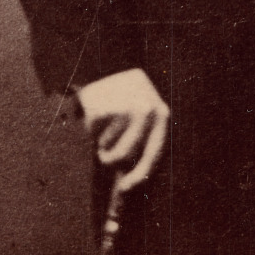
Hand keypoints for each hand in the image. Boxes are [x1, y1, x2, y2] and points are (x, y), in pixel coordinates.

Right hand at [75, 68, 169, 190]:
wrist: (109, 65)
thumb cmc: (129, 104)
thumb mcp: (146, 120)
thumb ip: (144, 147)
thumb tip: (129, 189)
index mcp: (162, 118)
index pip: (154, 154)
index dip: (141, 176)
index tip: (127, 189)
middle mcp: (146, 112)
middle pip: (126, 157)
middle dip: (114, 166)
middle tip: (108, 168)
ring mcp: (124, 109)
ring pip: (107, 150)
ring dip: (102, 147)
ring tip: (106, 128)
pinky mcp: (103, 107)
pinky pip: (93, 137)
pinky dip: (92, 131)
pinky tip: (98, 113)